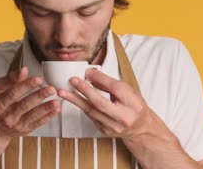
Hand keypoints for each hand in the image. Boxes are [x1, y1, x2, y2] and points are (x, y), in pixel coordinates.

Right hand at [0, 66, 60, 138]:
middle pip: (25, 105)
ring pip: (33, 115)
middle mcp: (7, 115)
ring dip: (46, 108)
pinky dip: (49, 116)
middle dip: (39, 96)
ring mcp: (16, 124)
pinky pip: (38, 123)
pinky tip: (56, 109)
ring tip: (57, 101)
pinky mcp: (25, 130)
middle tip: (51, 89)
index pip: (13, 93)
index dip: (26, 85)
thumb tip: (24, 70)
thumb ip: (11, 78)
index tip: (39, 79)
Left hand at [57, 69, 181, 167]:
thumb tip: (90, 74)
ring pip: (91, 111)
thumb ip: (109, 83)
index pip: (115, 89)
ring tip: (62, 92)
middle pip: (101, 103)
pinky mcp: (103, 130)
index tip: (87, 71)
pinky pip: (90, 115)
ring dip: (75, 99)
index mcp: (134, 104)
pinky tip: (73, 98)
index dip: (100, 78)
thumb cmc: (134, 106)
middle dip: (85, 90)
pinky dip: (81, 105)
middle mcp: (124, 118)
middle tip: (72, 80)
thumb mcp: (128, 91)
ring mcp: (112, 126)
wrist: (139, 128)